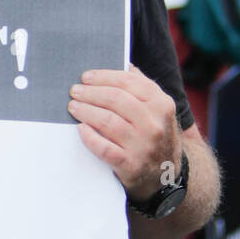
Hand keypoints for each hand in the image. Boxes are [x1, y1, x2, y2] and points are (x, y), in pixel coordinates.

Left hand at [68, 65, 179, 200]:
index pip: (128, 82)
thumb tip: (123, 65)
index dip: (103, 77)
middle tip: (74, 91)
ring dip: (85, 111)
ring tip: (73, 107)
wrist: (166, 174)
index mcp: (161, 103)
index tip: (86, 77)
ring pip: (107, 121)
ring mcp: (143, 145)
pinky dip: (89, 137)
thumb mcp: (158, 110)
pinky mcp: (130, 165)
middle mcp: (154, 123)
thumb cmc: (154, 134)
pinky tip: (80, 129)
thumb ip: (142, 88)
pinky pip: (104, 148)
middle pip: (115, 99)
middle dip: (90, 93)